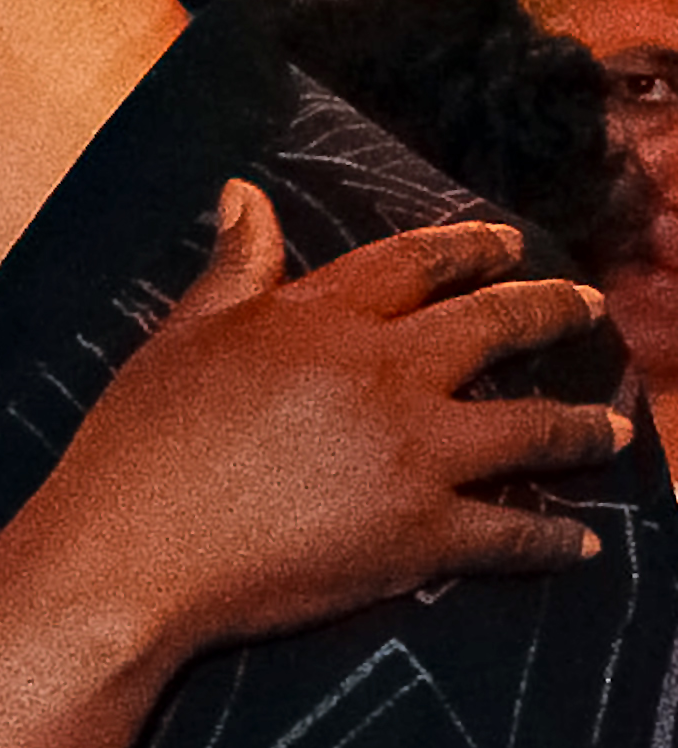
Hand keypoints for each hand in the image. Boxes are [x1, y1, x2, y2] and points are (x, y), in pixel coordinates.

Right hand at [29, 182, 625, 667]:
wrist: (133, 555)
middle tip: (587, 307)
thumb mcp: (181, 338)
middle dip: (552, 313)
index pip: (416, 264)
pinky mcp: (422, 535)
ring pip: (531, 430)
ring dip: (583, 429)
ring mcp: (414, 456)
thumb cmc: (139, 444)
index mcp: (321, 320)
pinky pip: (512, 533)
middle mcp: (385, 375)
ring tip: (615, 430)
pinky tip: (579, 542)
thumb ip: (233, 269)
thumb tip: (244, 193)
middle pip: (495, 329)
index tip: (510, 242)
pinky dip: (552, 540)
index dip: (470, 248)